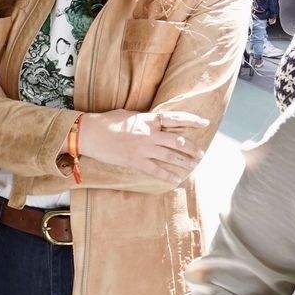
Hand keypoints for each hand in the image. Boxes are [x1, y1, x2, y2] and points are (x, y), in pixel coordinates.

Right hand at [76, 110, 208, 181]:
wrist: (90, 133)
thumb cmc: (108, 121)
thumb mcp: (130, 115)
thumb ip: (145, 120)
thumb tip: (156, 122)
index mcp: (148, 119)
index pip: (175, 118)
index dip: (191, 120)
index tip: (204, 123)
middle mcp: (149, 134)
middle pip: (177, 141)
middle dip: (191, 148)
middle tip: (200, 154)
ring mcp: (142, 149)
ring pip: (169, 156)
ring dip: (184, 161)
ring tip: (193, 165)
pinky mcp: (134, 161)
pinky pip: (155, 170)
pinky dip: (167, 175)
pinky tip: (176, 179)